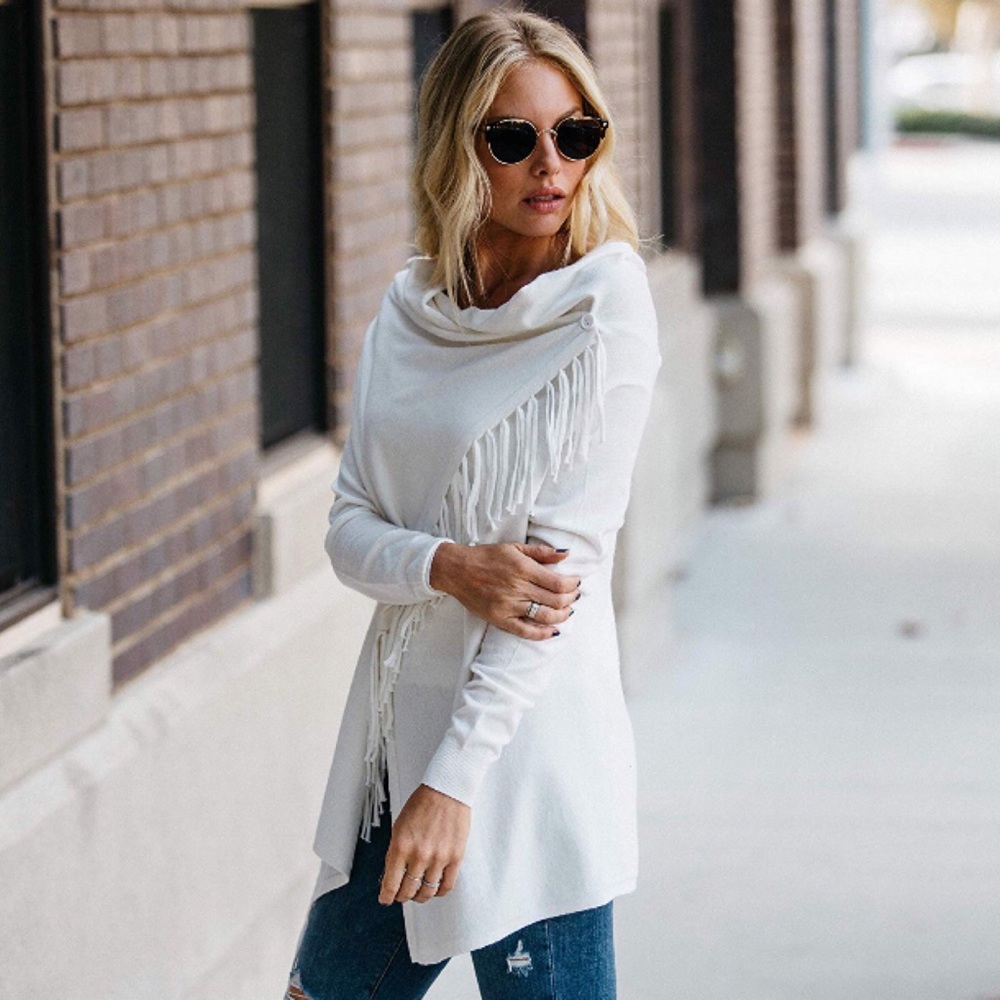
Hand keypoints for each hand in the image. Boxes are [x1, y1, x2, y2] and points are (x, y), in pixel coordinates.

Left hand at [379, 784, 469, 904]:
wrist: (446, 791)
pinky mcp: (455, 857)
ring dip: (420, 896)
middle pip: (408, 891)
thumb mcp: (399, 827)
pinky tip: (435, 888)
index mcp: (401, 846)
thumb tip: (391, 875)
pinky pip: (447, 886)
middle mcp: (419, 855)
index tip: (385, 899)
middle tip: (402, 894)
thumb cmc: (421, 804)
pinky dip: (439, 892)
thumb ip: (395, 852)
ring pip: (427, 892)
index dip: (386, 897)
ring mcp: (439, 858)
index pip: (390, 884)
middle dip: (402, 896)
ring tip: (418, 893)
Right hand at [430, 542, 579, 638]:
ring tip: (567, 611)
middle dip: (570, 599)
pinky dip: (542, 634)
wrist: (457, 570)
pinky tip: (553, 630)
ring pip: (544, 617)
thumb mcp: (514, 547)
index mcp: (523, 569)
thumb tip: (565, 553)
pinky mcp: (500, 619)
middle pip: (555, 601)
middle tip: (574, 596)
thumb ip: (541, 552)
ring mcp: (509, 606)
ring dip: (562, 616)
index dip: (572, 585)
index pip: (558, 583)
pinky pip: (525, 631)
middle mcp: (517, 589)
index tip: (576, 583)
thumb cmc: (486, 557)